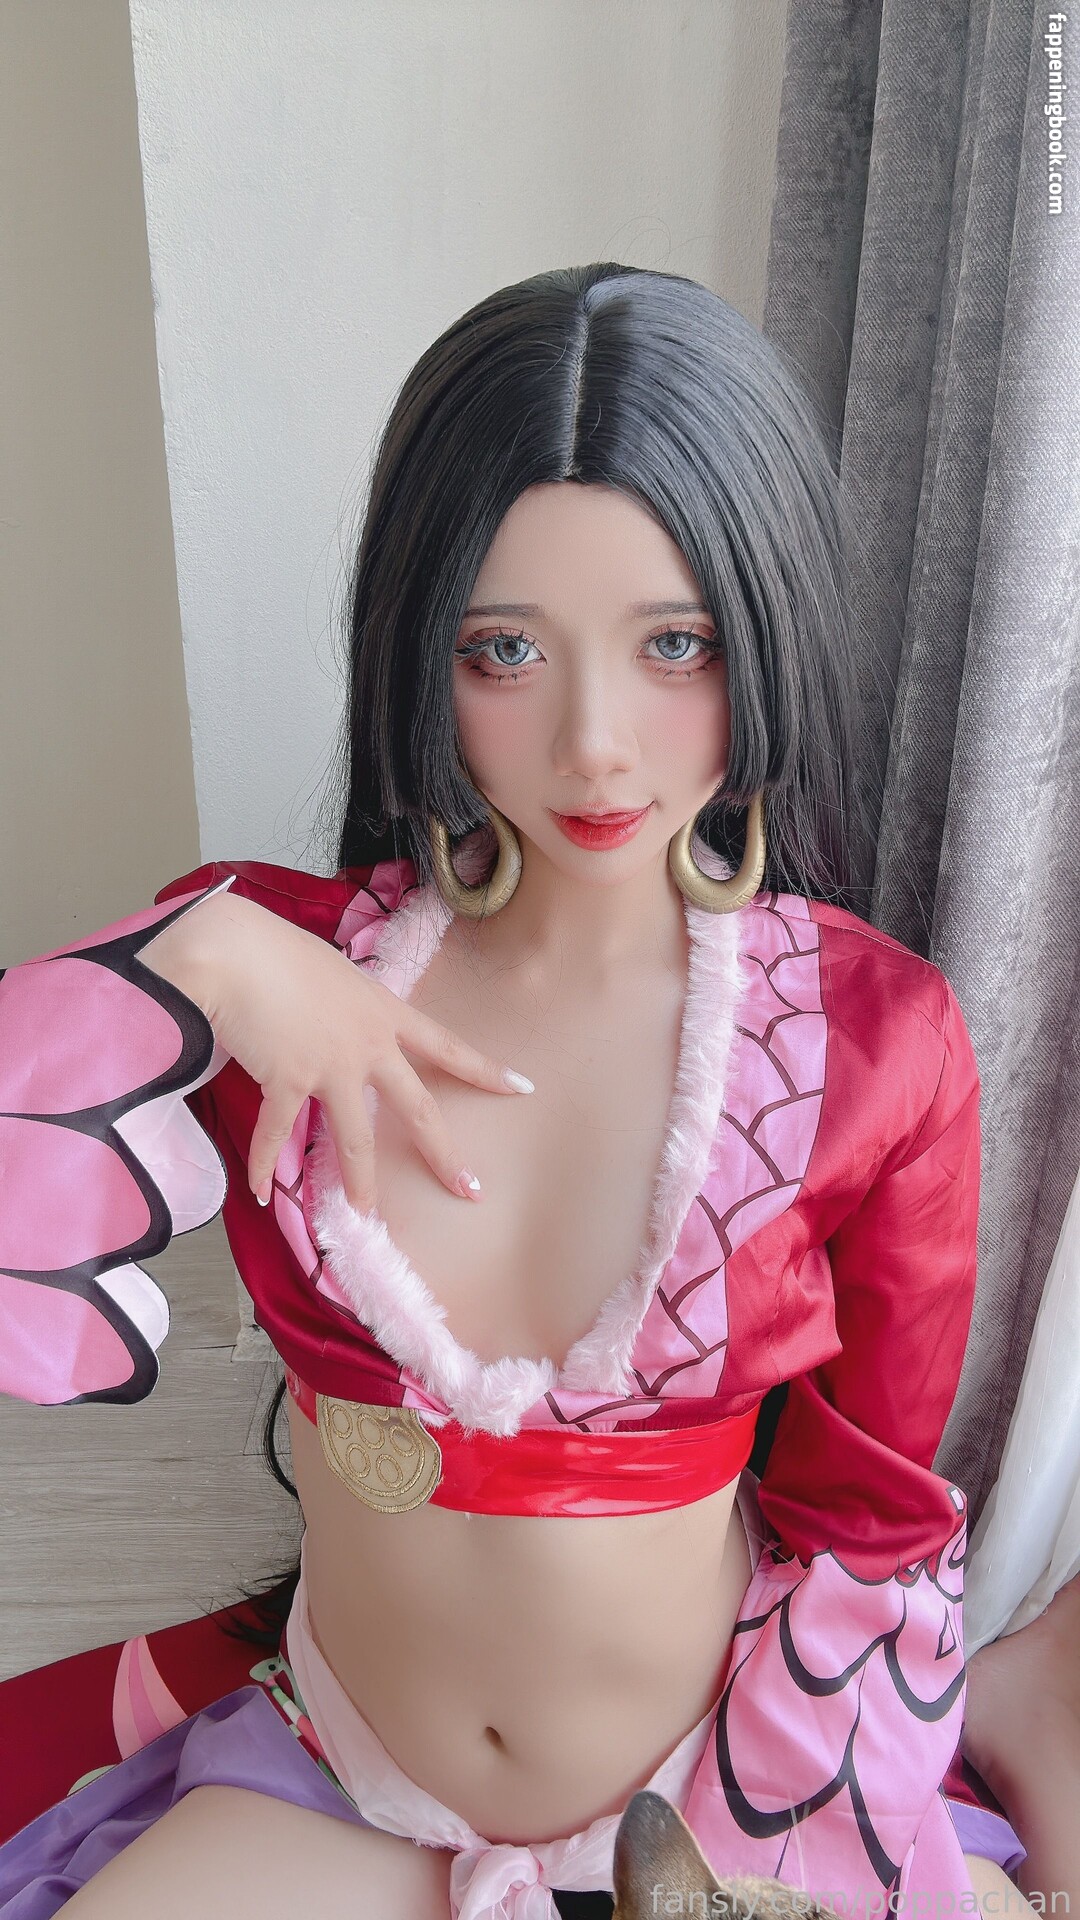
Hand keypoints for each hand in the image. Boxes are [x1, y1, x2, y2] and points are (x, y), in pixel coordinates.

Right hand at [140, 890, 533, 1212]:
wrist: (234, 952)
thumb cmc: (275, 950)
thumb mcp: (332, 974)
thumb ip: (346, 1007)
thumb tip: (336, 1022)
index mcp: (383, 1012)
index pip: (446, 1046)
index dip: (484, 1070)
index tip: (521, 1088)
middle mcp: (367, 1046)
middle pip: (418, 1110)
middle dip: (444, 1155)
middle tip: (469, 1190)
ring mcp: (330, 1067)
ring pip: (355, 1139)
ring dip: (360, 1181)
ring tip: (365, 1212)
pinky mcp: (287, 1081)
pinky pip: (279, 1135)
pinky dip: (264, 1166)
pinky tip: (258, 1193)